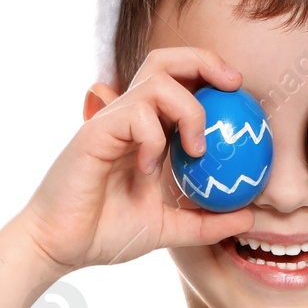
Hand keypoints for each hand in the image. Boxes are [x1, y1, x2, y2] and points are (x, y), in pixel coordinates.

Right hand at [13, 46, 255, 275]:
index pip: (179, 81)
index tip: (240, 95)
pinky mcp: (94, 133)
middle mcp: (128, 118)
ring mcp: (110, 122)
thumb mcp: (166, 228)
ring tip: (196, 148)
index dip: (210, 74)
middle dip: (204, 61)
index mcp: (146, 131)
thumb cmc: (103, 233)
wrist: (58, 248)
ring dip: (188, 109)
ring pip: (156, 81)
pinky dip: (154, 138)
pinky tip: (148, 169)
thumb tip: (248, 216)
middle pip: (165, 59)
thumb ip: (204, 222)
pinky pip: (135, 114)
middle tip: (232, 87)